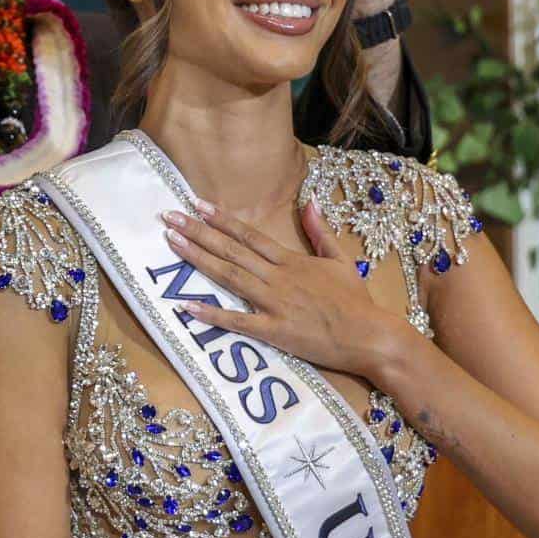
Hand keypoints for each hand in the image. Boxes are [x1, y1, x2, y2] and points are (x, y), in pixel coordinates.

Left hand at [160, 199, 414, 383]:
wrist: (370, 336)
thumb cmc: (355, 301)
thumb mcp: (340, 260)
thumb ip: (321, 231)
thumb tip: (309, 202)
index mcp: (292, 261)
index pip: (249, 235)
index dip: (221, 219)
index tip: (196, 205)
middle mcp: (278, 277)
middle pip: (231, 251)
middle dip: (198, 233)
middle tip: (168, 218)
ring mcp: (275, 303)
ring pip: (230, 277)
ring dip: (199, 259)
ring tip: (173, 244)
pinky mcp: (275, 331)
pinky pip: (238, 322)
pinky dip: (212, 315)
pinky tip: (187, 306)